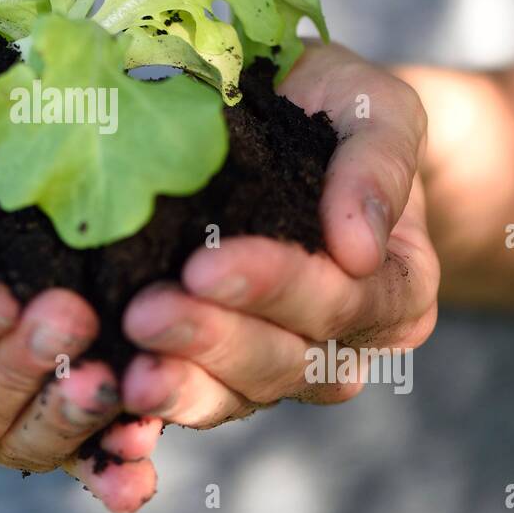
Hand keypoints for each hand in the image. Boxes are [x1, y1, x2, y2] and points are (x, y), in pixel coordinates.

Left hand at [120, 42, 439, 424]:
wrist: (288, 119)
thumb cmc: (339, 109)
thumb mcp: (376, 110)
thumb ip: (379, 165)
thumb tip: (360, 249)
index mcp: (396, 290)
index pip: (340, 302)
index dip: (274, 288)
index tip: (203, 265)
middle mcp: (348, 344)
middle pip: (285, 360)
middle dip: (212, 338)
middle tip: (144, 314)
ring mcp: (285, 367)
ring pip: (239, 395)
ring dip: (181, 384)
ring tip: (127, 370)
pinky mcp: (227, 375)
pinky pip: (198, 403)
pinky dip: (159, 403)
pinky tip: (116, 395)